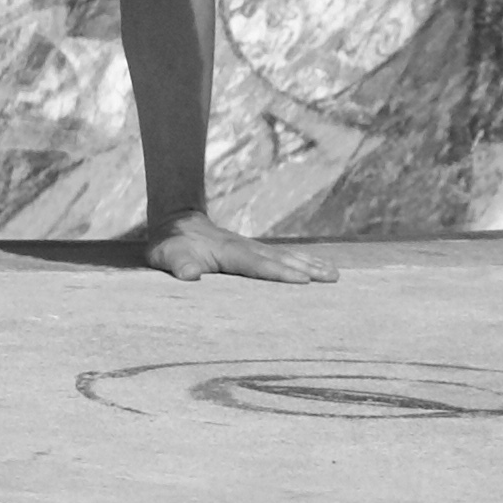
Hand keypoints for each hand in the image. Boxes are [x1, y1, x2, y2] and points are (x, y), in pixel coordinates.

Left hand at [143, 212, 335, 285]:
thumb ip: (178, 264)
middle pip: (280, 259)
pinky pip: (280, 257)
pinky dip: (301, 262)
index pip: (258, 265)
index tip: (304, 280)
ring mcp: (251, 248)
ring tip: (334, 274)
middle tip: (333, 278)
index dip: (280, 273)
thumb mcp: (168, 255)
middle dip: (307, 268)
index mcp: (228, 252)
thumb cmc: (170, 245)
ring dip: (310, 264)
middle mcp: (245, 248)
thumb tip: (188, 275)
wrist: (176, 221)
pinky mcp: (252, 251)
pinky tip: (316, 267)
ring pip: (285, 257)